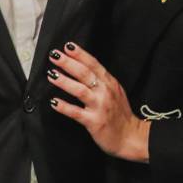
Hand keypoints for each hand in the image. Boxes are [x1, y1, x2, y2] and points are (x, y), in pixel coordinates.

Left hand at [47, 42, 150, 162]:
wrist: (130, 137)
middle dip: (68, 63)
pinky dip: (64, 106)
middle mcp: (105, 92)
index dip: (80, 54)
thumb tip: (82, 67)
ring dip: (65, 81)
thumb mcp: (115, 91)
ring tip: (52, 74)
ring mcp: (100, 106)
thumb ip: (102, 80)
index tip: (68, 46)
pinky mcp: (94, 122)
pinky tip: (54, 102)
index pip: (94, 64)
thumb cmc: (120, 114)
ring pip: (80, 90)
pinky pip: (76, 113)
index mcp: (110, 82)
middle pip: (85, 73)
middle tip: (55, 55)